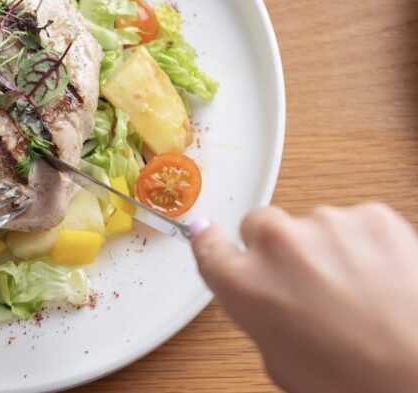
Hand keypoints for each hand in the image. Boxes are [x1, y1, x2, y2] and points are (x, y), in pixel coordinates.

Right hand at [190, 204, 417, 392]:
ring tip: (362, 296)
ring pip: (316, 226)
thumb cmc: (359, 382)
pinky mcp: (373, 217)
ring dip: (330, 251)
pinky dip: (369, 247)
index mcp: (244, 283)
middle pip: (262, 227)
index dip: (210, 240)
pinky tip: (385, 282)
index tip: (208, 233)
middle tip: (311, 287)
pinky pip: (359, 224)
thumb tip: (270, 300)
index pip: (207, 244)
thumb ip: (262, 318)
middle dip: (280, 250)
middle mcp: (276, 245)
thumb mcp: (283, 364)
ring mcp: (326, 224)